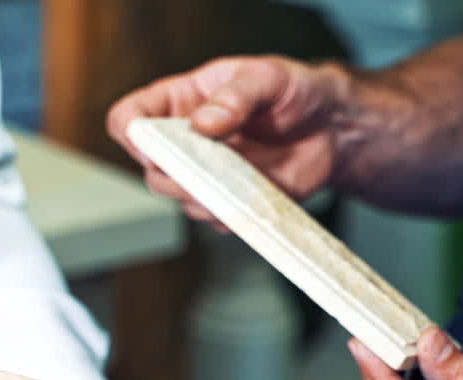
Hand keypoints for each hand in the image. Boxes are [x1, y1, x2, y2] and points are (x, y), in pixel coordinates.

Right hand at [107, 56, 350, 223]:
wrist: (333, 128)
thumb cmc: (295, 92)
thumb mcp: (268, 78)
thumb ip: (236, 96)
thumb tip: (203, 123)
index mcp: (180, 102)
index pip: (129, 118)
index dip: (132, 134)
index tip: (156, 146)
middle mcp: (184, 141)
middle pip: (150, 169)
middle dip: (173, 175)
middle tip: (205, 170)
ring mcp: (205, 174)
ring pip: (181, 200)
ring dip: (206, 196)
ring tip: (242, 178)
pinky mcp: (228, 201)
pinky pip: (216, 218)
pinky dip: (233, 211)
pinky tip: (258, 191)